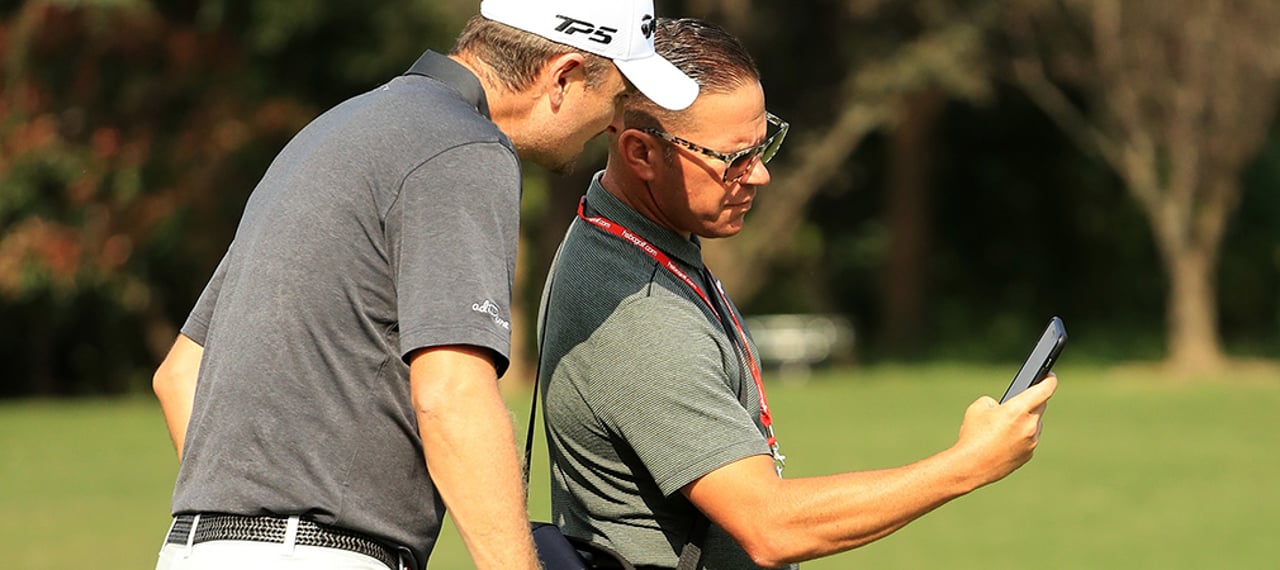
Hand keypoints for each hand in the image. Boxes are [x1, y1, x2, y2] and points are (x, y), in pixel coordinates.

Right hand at [952, 373, 1057, 487]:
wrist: (970, 466)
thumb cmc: (972, 435)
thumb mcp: (978, 407)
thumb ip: (995, 401)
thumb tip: (1003, 407)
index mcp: (1018, 410)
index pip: (1045, 390)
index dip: (1049, 380)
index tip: (1050, 375)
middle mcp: (1029, 425)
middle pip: (1041, 406)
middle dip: (1032, 401)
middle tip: (1021, 399)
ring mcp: (1031, 442)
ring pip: (1036, 423)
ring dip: (1027, 420)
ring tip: (1007, 423)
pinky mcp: (1028, 454)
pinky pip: (1030, 439)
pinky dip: (1022, 435)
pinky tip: (1006, 438)